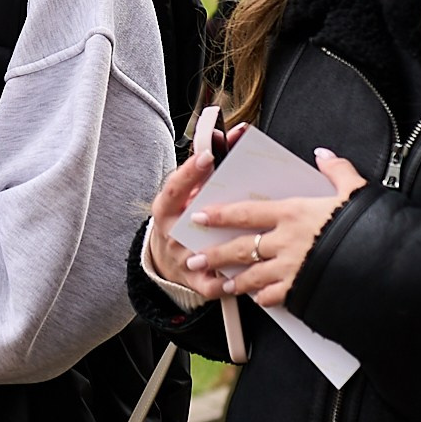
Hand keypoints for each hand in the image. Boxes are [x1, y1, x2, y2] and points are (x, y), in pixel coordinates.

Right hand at [143, 124, 244, 293]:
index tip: (208, 155)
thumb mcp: (181, 196)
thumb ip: (198, 172)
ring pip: (208, 251)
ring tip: (254, 228)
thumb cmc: (181, 219)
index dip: (190, 172)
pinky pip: (215, 283)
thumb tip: (218, 137)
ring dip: (229, 242)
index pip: (175, 188)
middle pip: (192, 218)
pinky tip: (249, 272)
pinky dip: (230, 281)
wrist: (166, 260)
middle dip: (218, 205)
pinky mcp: (197, 283)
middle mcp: (172, 233)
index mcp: (166, 209)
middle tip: (239, 187)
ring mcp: (183, 259)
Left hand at [175, 148, 369, 307]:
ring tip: (222, 285)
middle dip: (214, 256)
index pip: (246, 213)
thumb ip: (337, 171)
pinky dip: (264, 298)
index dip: (220, 215)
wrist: (384, 264)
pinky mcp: (302, 291)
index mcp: (293, 213)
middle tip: (194, 261)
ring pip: (252, 275)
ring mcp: (291, 269)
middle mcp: (285, 241)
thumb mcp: (356, 191)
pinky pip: (275, 296)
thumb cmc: (369, 226)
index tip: (200, 217)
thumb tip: (323, 155)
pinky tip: (258, 299)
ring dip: (235, 282)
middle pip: (240, 248)